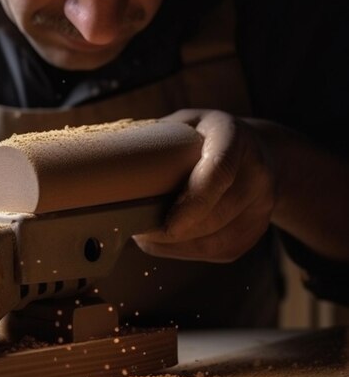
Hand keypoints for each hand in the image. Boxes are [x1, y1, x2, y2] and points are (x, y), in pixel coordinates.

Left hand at [133, 110, 276, 261]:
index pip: (219, 172)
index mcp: (232, 136)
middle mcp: (257, 170)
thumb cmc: (203, 137)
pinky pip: (222, 251)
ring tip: (149, 236)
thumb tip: (114, 165)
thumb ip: (157, 140)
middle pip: (219, 214)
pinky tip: (169, 241)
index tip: (166, 224)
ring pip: (219, 240)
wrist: (256, 151)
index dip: (194, 203)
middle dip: (175, 231)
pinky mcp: (256, 228)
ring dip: (178, 245)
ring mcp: (263, 202)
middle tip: (139, 230)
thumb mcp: (182, 124)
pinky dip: (190, 251)